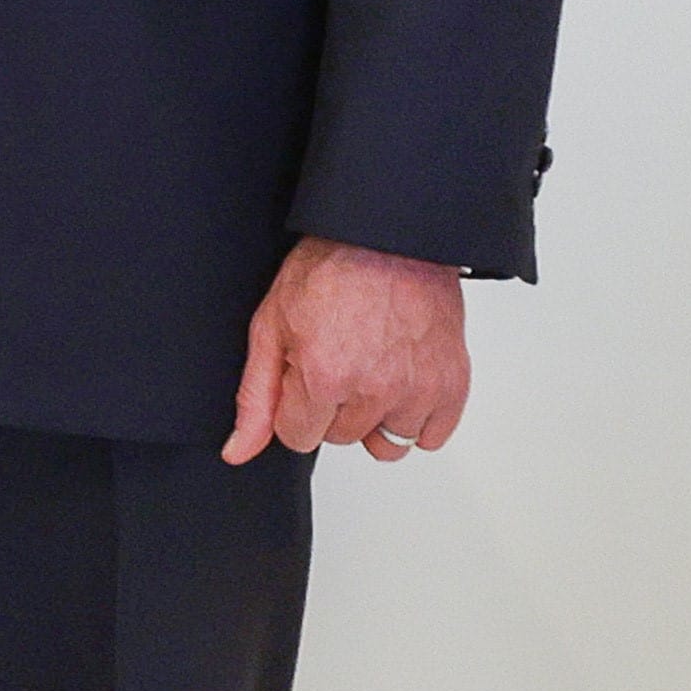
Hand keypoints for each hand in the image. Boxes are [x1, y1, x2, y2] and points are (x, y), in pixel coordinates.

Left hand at [226, 236, 472, 464]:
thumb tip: (238, 451)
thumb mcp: (270, 328)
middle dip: (332, 407)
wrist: (387, 239)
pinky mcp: (453, 385)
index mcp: (326, 377)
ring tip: (371, 371)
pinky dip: (416, 418)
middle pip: (341, 438)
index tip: (304, 374)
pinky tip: (401, 383)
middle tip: (340, 359)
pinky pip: (431, 436)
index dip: (294, 406)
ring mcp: (419, 390)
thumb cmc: (330, 271)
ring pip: (387, 443)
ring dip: (375, 417)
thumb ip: (256, 398)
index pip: (297, 437)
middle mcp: (375, 390)